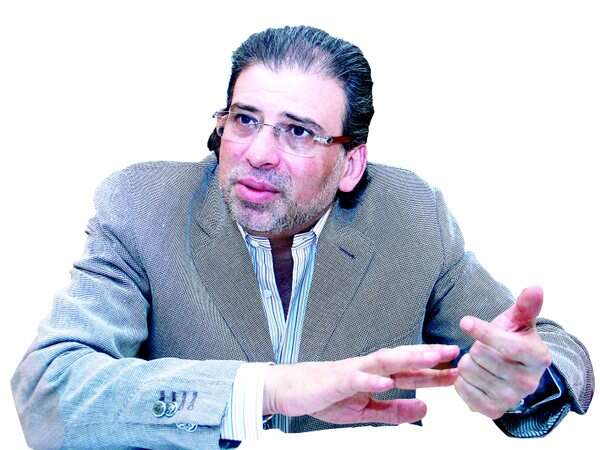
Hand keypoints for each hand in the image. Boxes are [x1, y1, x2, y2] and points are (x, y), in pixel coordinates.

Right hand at [263, 344, 458, 424]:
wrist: (290, 390)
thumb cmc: (326, 396)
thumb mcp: (365, 411)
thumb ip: (394, 410)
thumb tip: (425, 408)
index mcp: (376, 376)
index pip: (410, 372)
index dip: (435, 372)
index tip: (459, 370)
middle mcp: (368, 368)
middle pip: (403, 359)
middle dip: (429, 356)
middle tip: (454, 353)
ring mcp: (353, 371)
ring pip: (385, 361)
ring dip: (408, 358)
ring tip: (430, 357)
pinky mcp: (337, 379)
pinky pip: (356, 379)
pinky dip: (371, 379)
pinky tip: (387, 381)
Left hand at [455, 286, 551, 418]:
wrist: (511, 371)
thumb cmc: (513, 339)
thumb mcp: (519, 320)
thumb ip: (526, 305)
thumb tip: (536, 288)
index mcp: (538, 357)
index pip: (506, 345)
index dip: (483, 331)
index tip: (464, 321)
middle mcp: (528, 382)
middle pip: (480, 355)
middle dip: (475, 346)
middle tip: (485, 348)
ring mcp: (511, 399)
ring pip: (468, 370)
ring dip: (467, 361)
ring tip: (481, 362)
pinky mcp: (493, 410)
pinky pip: (461, 388)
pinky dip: (461, 379)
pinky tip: (474, 375)